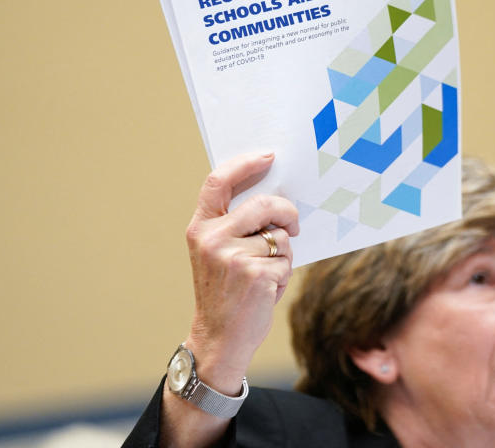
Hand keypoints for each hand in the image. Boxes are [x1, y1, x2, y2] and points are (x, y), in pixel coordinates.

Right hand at [182, 152, 298, 393]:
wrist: (219, 338)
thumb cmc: (226, 293)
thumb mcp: (218, 254)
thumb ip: (237, 226)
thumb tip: (277, 200)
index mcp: (200, 228)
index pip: (217, 182)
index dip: (244, 164)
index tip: (267, 156)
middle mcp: (212, 239)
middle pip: (263, 204)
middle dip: (285, 212)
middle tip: (293, 225)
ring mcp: (233, 256)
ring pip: (279, 237)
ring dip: (282, 256)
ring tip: (264, 276)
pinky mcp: (255, 274)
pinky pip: (286, 261)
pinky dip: (284, 275)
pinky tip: (266, 291)